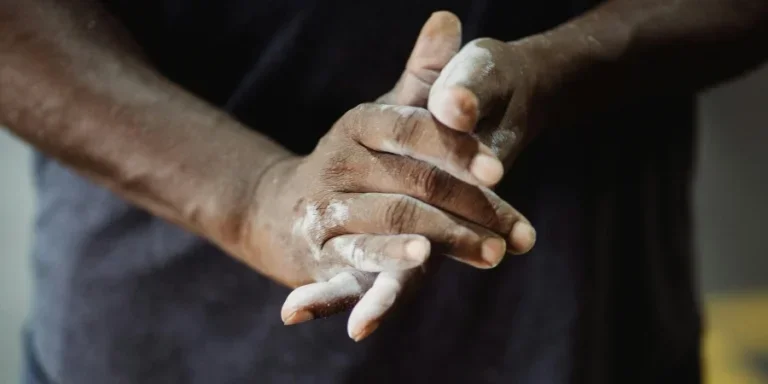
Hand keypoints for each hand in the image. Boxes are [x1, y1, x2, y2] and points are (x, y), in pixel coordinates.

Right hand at [246, 13, 536, 340]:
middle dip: (471, 208)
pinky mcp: (319, 257)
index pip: (412, 130)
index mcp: (359, 123)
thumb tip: (449, 18)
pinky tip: (383, 302)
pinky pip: (342, 271)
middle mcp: (338, 163)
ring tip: (489, 254)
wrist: (284, 207)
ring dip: (440, 242)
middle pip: (412, 185)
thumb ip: (422, 75)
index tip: (498, 167)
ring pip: (390, 226)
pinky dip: (361, 282)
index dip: (456, 148)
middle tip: (518, 235)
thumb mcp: (385, 113)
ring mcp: (326, 212)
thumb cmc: (357, 158)